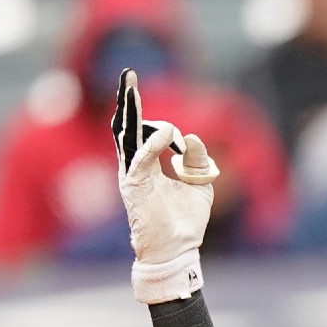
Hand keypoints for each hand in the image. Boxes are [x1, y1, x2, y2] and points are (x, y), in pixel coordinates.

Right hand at [113, 68, 219, 303]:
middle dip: (128, 101)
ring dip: (129, 110)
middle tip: (127, 75)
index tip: (176, 134)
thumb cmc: (186, 223)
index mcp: (148, 166)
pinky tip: (166, 133)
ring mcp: (132, 176)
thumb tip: (190, 136)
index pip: (142, 132)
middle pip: (128, 127)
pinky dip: (153, 142)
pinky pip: (140, 157)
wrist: (178, 250)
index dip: (155, 121)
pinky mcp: (134, 186)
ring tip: (129, 86)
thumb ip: (196, 159)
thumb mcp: (199, 183)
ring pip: (126, 135)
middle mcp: (136, 167)